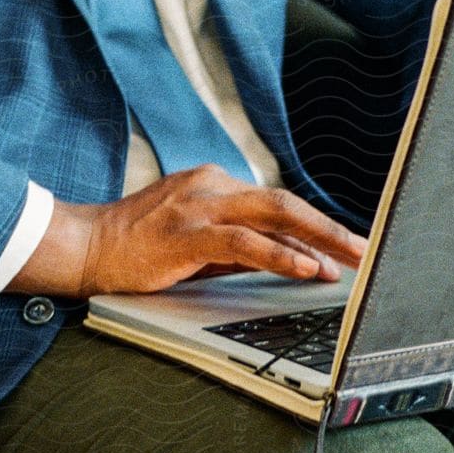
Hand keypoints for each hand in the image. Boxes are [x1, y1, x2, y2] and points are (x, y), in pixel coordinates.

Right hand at [9, 165, 365, 298]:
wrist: (86, 247)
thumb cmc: (138, 250)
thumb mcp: (198, 243)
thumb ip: (242, 246)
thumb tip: (291, 259)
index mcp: (215, 184)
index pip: (278, 204)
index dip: (317, 225)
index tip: (347, 244)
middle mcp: (212, 185)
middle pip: (286, 203)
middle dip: (331, 227)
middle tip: (367, 248)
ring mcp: (200, 205)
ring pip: (275, 215)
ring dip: (318, 240)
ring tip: (348, 260)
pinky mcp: (189, 232)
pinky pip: (246, 242)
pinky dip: (282, 255)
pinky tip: (306, 268)